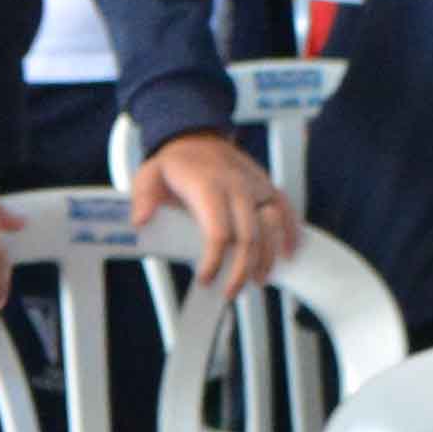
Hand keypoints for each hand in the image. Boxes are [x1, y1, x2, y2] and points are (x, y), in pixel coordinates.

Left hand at [131, 127, 293, 292]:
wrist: (196, 139)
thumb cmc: (174, 165)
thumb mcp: (149, 175)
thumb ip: (143, 197)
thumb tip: (141, 219)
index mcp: (208, 186)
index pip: (218, 231)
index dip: (214, 260)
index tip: (206, 279)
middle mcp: (237, 186)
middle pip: (248, 235)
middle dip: (241, 269)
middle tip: (230, 292)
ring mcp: (255, 186)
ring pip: (271, 226)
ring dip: (267, 257)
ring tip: (257, 281)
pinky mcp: (267, 187)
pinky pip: (286, 209)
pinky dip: (291, 233)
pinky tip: (288, 254)